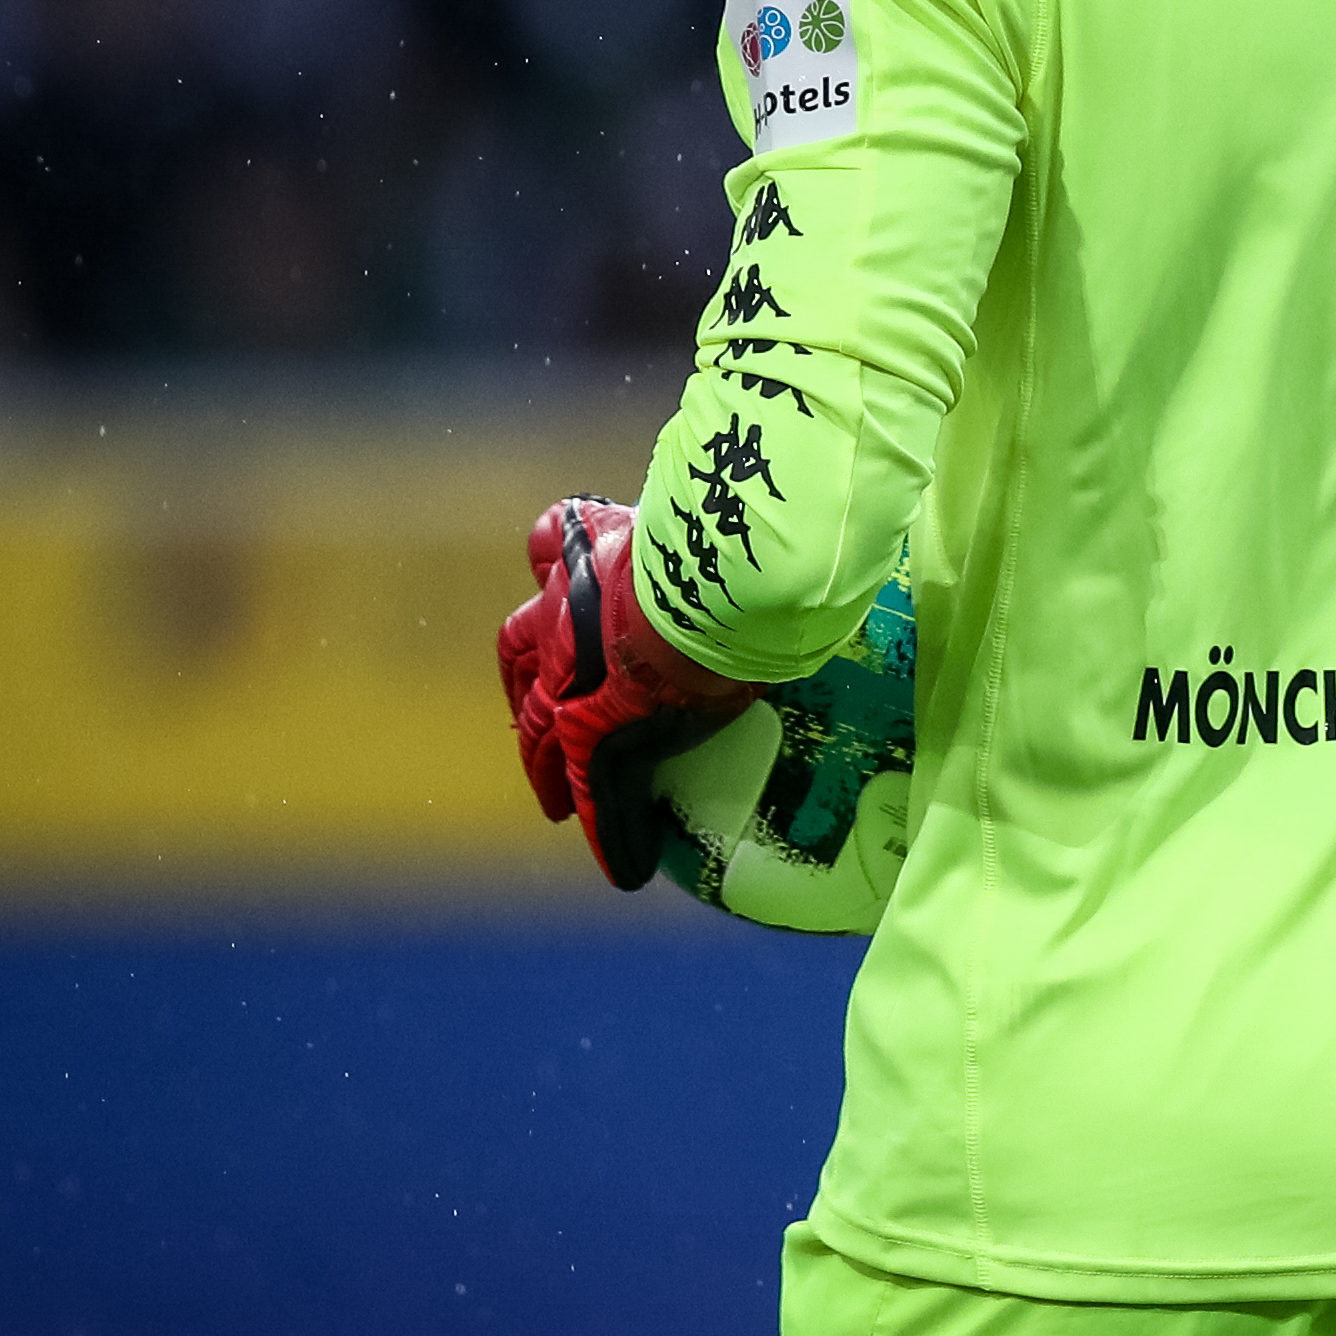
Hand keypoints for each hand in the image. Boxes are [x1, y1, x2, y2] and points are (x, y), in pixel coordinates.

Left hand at [498, 496, 761, 891]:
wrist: (720, 573)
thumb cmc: (735, 527)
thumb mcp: (717, 500)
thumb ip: (733, 495)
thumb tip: (812, 466)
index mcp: (595, 546)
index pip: (553, 548)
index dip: (564, 570)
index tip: (560, 595)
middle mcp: (565, 607)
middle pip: (523, 649)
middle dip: (529, 687)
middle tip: (539, 728)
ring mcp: (573, 672)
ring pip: (542, 727)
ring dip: (548, 767)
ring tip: (557, 806)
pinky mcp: (599, 729)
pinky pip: (595, 792)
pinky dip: (611, 832)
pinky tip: (627, 870)